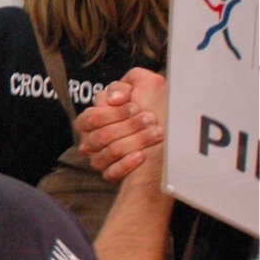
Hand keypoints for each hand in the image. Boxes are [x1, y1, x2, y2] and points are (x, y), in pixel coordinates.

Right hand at [74, 70, 166, 184]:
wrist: (170, 138)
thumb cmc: (153, 110)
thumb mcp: (142, 88)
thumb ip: (124, 86)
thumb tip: (114, 100)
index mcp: (90, 120)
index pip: (92, 118)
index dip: (114, 113)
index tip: (136, 107)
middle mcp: (91, 140)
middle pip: (102, 135)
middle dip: (128, 126)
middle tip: (150, 119)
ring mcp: (99, 158)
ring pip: (110, 152)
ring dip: (135, 141)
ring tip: (156, 134)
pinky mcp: (110, 174)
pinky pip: (112, 172)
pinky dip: (126, 164)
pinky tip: (141, 155)